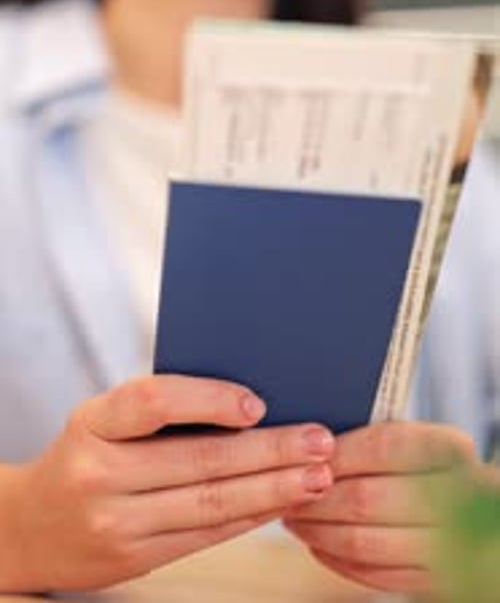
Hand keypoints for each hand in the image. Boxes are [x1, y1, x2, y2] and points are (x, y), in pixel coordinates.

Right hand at [0, 375, 333, 591]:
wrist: (30, 527)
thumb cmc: (84, 454)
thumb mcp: (101, 418)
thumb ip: (159, 409)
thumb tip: (249, 404)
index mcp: (92, 422)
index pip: (153, 403)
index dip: (209, 400)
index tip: (258, 403)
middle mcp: (99, 473)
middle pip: (199, 460)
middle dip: (270, 452)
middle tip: (319, 441)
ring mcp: (115, 523)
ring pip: (210, 505)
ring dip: (272, 490)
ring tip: (316, 477)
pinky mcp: (132, 559)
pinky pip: (203, 536)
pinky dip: (247, 518)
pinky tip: (279, 504)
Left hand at [284, 421, 476, 595]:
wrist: (471, 510)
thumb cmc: (423, 463)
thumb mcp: (410, 436)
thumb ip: (370, 437)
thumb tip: (307, 441)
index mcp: (450, 450)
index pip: (383, 446)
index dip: (337, 453)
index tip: (300, 453)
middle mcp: (457, 498)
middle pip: (368, 498)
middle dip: (315, 498)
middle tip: (284, 491)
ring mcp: (448, 543)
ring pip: (365, 542)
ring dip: (319, 531)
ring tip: (294, 518)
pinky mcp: (432, 579)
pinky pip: (374, 575)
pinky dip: (337, 560)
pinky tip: (319, 543)